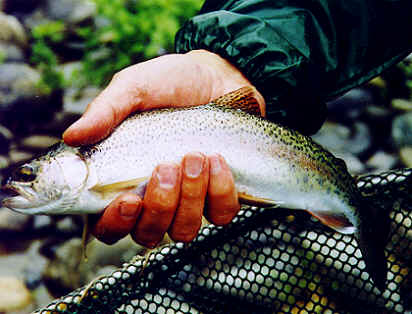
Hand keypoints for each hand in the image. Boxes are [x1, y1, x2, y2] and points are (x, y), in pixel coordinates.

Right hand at [63, 50, 264, 246]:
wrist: (216, 76)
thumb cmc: (170, 83)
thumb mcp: (134, 88)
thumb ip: (105, 112)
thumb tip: (72, 137)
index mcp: (122, 179)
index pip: (108, 224)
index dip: (115, 223)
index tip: (129, 200)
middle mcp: (153, 197)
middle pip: (148, 233)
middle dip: (159, 205)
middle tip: (167, 165)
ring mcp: (189, 200)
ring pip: (184, 230)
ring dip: (190, 197)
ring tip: (195, 155)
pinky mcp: (219, 195)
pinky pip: (221, 214)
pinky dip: (221, 191)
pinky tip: (217, 159)